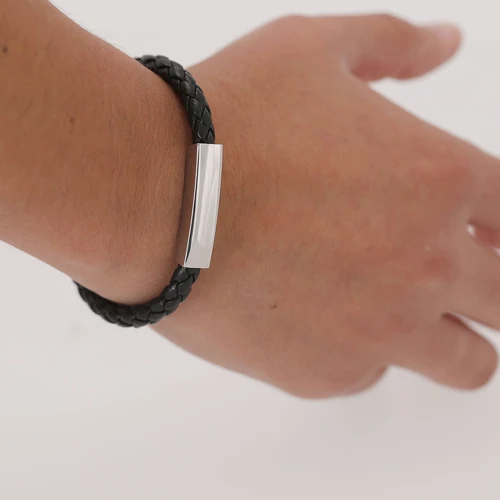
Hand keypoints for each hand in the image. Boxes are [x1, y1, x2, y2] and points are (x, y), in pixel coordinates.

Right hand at [156, 14, 499, 396]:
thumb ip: (394, 44)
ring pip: (467, 363)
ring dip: (454, 341)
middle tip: (466, 282)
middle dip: (495, 290)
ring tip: (408, 316)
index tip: (486, 233)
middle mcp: (426, 265)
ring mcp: (380, 331)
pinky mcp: (326, 374)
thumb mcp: (314, 50)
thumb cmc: (227, 123)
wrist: (151, 198)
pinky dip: (358, 351)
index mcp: (440, 180)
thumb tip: (445, 42)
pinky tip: (314, 318)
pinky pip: (370, 373)